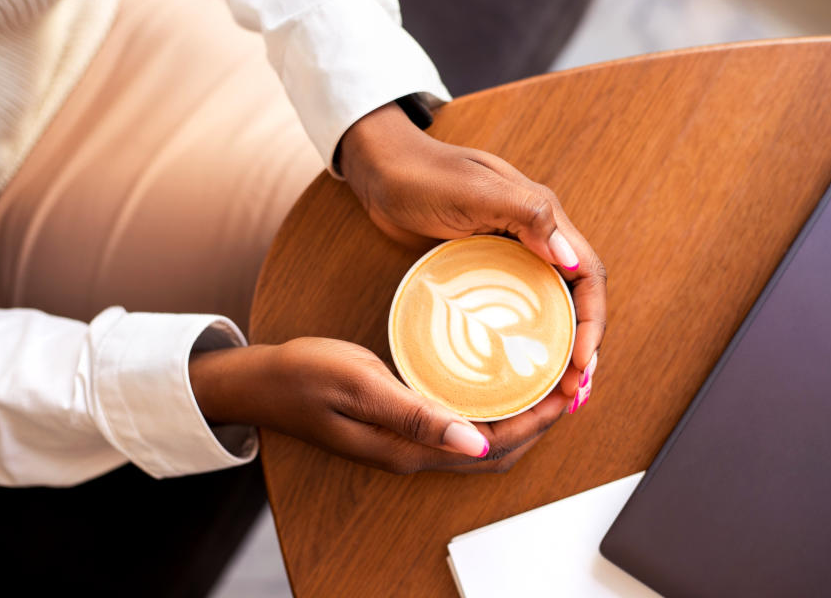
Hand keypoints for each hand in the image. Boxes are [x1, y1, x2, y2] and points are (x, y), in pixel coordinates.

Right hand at [189, 338, 570, 473]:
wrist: (261, 383)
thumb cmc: (304, 376)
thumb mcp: (361, 385)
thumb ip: (416, 415)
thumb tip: (476, 444)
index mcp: (409, 448)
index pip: (493, 447)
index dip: (537, 423)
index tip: (567, 391)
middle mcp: (415, 453)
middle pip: (497, 451)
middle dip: (539, 422)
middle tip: (569, 383)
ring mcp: (408, 442)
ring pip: (482, 440)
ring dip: (519, 417)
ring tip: (545, 381)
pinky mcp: (402, 426)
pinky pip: (461, 426)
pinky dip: (490, 409)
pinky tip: (497, 382)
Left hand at [338, 103, 605, 406]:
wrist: (379, 171)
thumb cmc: (420, 176)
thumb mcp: (472, 191)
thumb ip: (525, 215)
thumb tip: (570, 257)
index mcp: (543, 216)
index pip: (588, 274)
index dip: (593, 320)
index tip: (582, 362)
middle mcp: (535, 237)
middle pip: (575, 299)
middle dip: (582, 347)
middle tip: (574, 394)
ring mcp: (511, 254)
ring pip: (549, 309)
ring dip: (558, 351)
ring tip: (554, 395)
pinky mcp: (485, 269)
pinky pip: (516, 310)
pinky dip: (525, 341)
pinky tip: (517, 371)